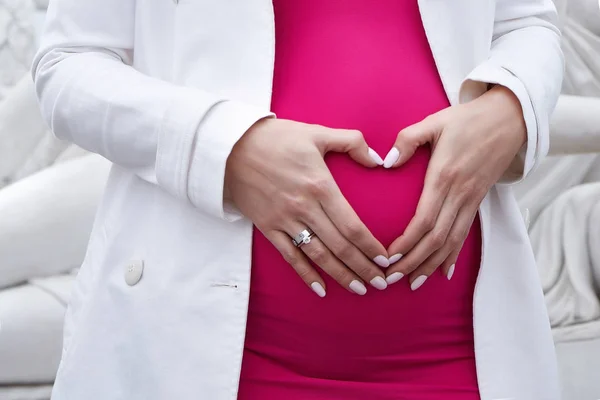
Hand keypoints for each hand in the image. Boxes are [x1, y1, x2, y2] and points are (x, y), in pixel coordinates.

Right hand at [225, 118, 389, 296]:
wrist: (230, 146)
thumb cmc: (275, 138)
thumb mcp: (316, 132)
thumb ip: (351, 142)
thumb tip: (378, 159)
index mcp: (320, 185)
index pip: (352, 225)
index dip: (371, 247)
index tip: (386, 260)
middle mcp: (304, 208)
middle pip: (340, 246)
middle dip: (363, 268)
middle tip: (381, 283)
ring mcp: (284, 220)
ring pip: (318, 255)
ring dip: (341, 275)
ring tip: (360, 289)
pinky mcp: (268, 227)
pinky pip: (290, 256)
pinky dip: (306, 275)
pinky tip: (321, 289)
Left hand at [382, 86, 526, 289]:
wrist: (509, 118)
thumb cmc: (467, 119)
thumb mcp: (434, 122)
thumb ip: (407, 140)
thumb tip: (385, 162)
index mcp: (444, 176)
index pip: (424, 220)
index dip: (406, 243)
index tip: (388, 258)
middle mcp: (459, 194)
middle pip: (436, 238)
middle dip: (413, 262)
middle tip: (391, 279)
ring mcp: (471, 200)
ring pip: (451, 242)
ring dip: (430, 264)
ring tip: (412, 283)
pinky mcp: (478, 201)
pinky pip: (465, 234)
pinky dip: (453, 255)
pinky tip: (443, 272)